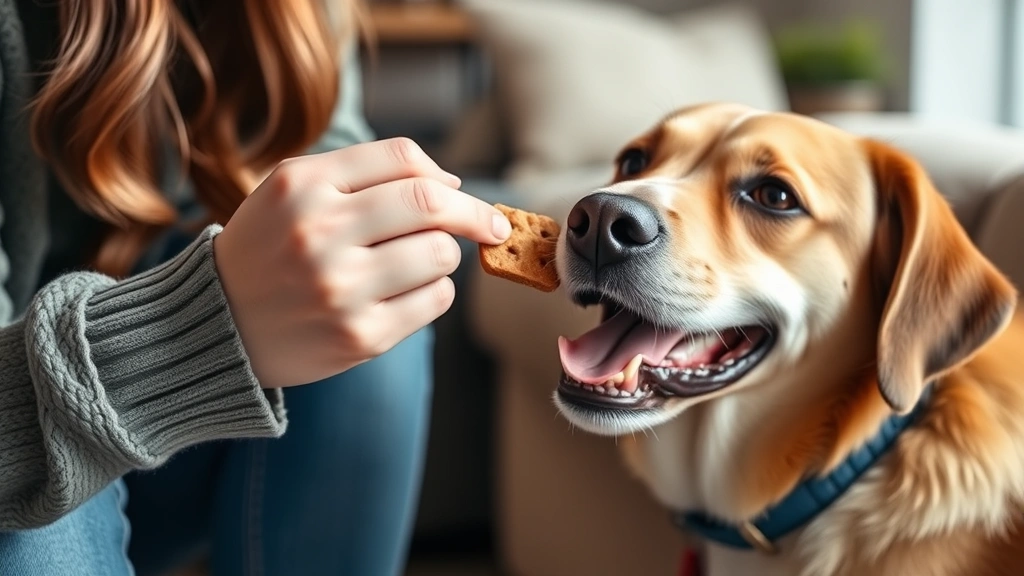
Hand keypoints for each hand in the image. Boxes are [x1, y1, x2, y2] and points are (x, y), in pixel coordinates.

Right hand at [213, 138, 511, 387]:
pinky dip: (434, 292)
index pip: (403, 160)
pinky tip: (404, 293)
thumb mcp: (296, 190)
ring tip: (417, 264)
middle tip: (493, 226)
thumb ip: (368, 173)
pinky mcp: (359, 337)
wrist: (217, 324)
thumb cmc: (270, 248)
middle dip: (475, 214)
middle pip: (431, 205)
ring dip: (446, 256)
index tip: (466, 196)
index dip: (447, 177)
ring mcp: (340, 288)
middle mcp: (319, 233)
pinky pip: (434, 301)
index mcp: (303, 186)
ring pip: (440, 255)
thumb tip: (453, 186)